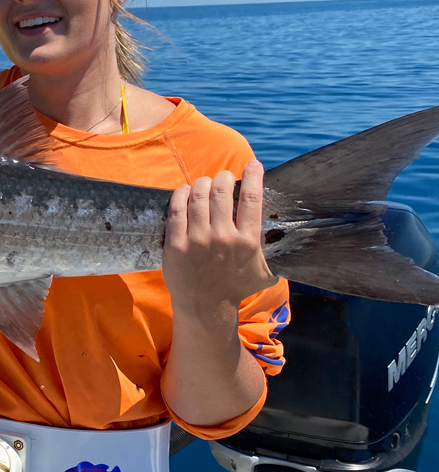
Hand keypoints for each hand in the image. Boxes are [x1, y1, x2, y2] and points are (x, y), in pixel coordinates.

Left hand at [163, 160, 276, 323]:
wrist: (205, 306)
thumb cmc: (237, 287)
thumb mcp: (265, 271)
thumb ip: (275, 250)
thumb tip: (296, 233)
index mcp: (248, 241)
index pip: (252, 197)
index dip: (253, 175)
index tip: (253, 165)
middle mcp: (223, 237)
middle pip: (222, 190)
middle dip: (223, 177)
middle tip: (223, 178)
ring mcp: (198, 240)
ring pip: (198, 195)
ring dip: (202, 183)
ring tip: (204, 183)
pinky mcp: (176, 243)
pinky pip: (177, 209)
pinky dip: (181, 194)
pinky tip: (185, 190)